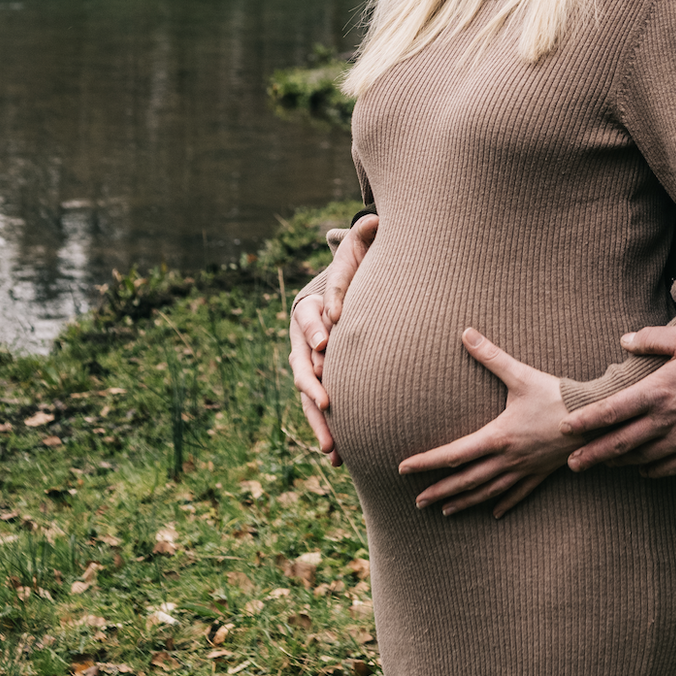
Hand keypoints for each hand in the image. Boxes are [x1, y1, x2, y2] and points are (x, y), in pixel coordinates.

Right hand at [289, 213, 378, 462]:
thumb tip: (373, 217)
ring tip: (331, 446)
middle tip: (326, 399)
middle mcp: (303, 341)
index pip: (308, 318)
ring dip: (318, 421)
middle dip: (312, 384)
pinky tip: (340, 459)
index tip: (326, 342)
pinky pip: (322, 411)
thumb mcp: (356, 252)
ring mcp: (310, 367)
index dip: (315, 329)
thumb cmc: (353, 277)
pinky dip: (328, 432)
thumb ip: (363, 236)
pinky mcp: (323, 386)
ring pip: (309, 395)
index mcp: (307, 309)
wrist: (347, 299)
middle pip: (301, 364)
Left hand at [397, 329, 580, 517]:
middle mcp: (508, 458)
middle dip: (440, 492)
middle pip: (466, 480)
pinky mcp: (541, 472)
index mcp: (498, 436)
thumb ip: (491, 356)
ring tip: (444, 511)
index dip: (426, 462)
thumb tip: (466, 333)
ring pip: (488, 491)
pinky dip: (504, 503)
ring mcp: (525, 468)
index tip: (403, 469)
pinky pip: (519, 493)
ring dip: (465, 502)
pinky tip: (495, 514)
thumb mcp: (521, 375)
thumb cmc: (557, 395)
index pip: (453, 454)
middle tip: (417, 502)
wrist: (595, 418)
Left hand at [559, 325, 675, 477]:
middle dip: (591, 456)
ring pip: (640, 458)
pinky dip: (649, 471)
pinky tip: (641, 469)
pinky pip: (667, 468)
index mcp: (657, 391)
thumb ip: (652, 339)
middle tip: (571, 464)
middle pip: (618, 443)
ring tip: (600, 465)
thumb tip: (625, 340)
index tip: (566, 428)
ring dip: (616, 463)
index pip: (611, 411)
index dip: (585, 422)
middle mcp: (664, 421)